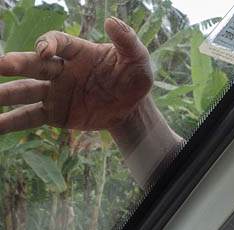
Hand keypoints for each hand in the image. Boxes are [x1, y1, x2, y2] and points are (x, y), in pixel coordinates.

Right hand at [0, 17, 152, 133]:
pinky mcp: (54, 114)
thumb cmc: (134, 79)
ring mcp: (54, 92)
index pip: (57, 41)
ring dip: (4, 93)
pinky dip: (10, 122)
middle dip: (16, 63)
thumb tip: (112, 21)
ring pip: (24, 90)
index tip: (44, 50)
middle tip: (0, 64)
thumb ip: (128, 41)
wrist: (133, 110)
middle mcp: (60, 70)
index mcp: (78, 52)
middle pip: (34, 64)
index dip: (48, 43)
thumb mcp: (138, 60)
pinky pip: (29, 117)